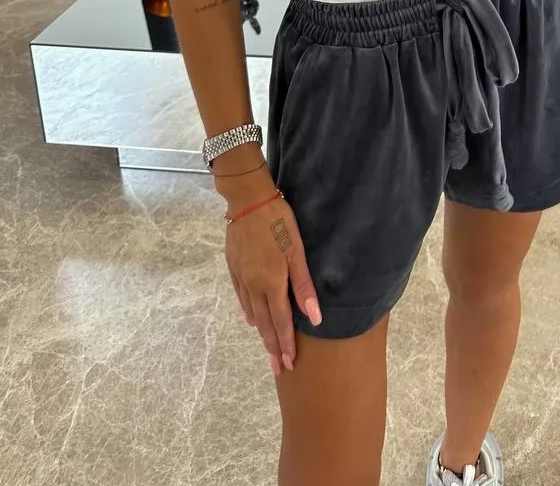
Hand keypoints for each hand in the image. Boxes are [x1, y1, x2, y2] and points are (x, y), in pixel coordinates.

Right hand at [225, 192, 320, 374]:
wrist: (247, 201)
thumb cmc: (278, 222)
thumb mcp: (296, 251)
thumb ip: (304, 286)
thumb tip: (315, 318)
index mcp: (271, 284)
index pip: (281, 322)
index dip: (285, 345)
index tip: (289, 365)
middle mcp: (254, 286)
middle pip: (265, 324)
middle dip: (272, 347)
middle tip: (278, 368)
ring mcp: (242, 278)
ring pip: (252, 313)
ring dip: (262, 333)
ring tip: (268, 348)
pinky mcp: (234, 268)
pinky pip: (242, 298)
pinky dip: (249, 313)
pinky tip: (252, 319)